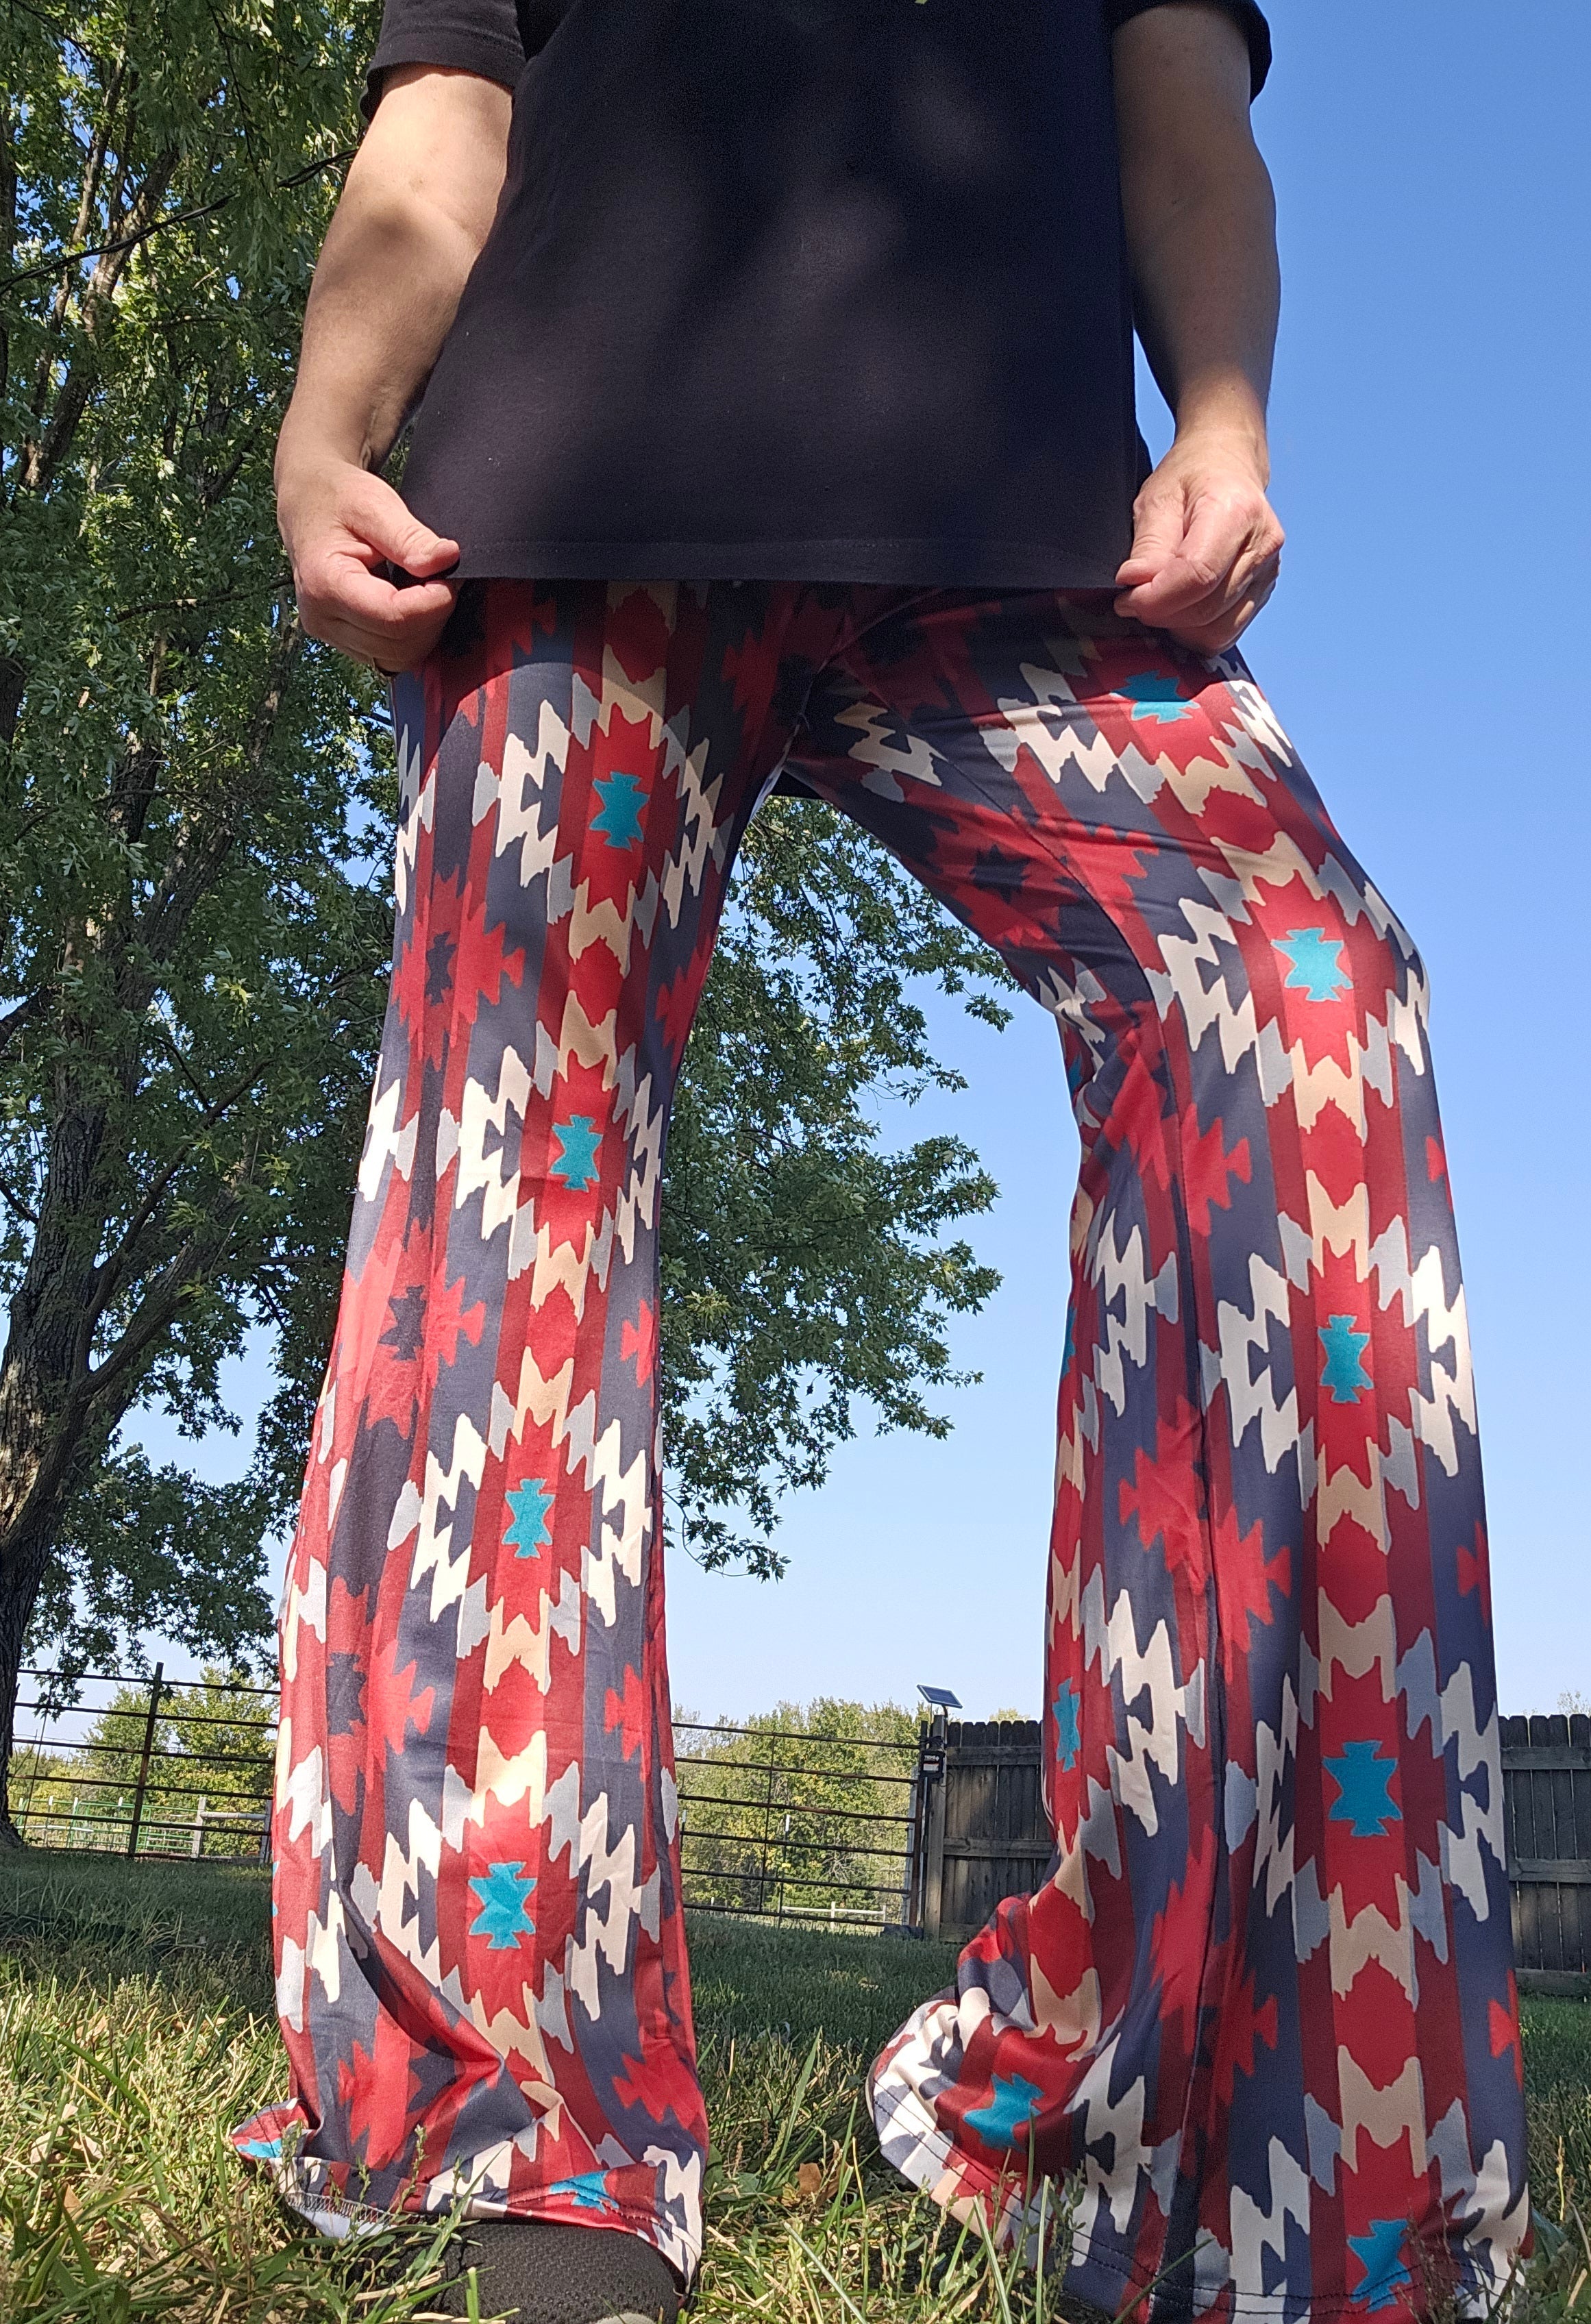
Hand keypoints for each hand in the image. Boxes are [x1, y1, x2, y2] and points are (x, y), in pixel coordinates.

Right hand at [277, 453, 460, 672]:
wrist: (309, 503)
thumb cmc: (337, 498)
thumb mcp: (375, 504)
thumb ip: (411, 536)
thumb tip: (447, 559)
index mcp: (325, 583)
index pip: (394, 618)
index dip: (434, 603)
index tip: (450, 575)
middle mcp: (322, 618)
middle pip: (399, 644)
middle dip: (433, 616)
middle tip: (442, 578)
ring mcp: (331, 633)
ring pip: (398, 657)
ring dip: (425, 628)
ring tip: (425, 588)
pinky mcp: (344, 640)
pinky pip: (391, 655)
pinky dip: (412, 635)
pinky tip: (412, 602)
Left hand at [1113, 429, 1283, 652]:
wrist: (1227, 462)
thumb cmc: (1192, 476)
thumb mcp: (1157, 498)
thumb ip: (1149, 547)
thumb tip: (1136, 586)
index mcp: (1236, 512)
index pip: (1198, 576)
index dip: (1157, 599)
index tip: (1128, 599)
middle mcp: (1262, 544)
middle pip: (1207, 609)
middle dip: (1163, 614)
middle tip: (1136, 599)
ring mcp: (1268, 570)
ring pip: (1219, 630)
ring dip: (1179, 627)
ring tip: (1159, 602)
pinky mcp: (1263, 589)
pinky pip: (1228, 630)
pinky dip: (1198, 629)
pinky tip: (1181, 607)